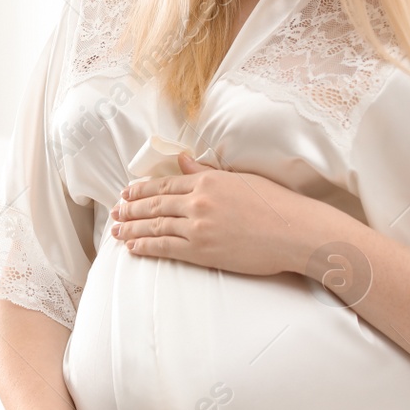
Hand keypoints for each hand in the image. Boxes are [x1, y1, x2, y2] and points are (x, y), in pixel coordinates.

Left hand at [110, 154, 333, 275]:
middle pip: (155, 204)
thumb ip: (206, 171)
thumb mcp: (240, 179)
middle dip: (131, 208)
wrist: (294, 231)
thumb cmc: (275, 204)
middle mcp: (198, 201)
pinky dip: (146, 246)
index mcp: (207, 180)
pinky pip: (165, 247)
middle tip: (115, 212)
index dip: (142, 190)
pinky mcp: (202, 250)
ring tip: (116, 230)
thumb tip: (181, 159)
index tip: (126, 193)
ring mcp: (198, 226)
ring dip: (132, 228)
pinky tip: (133, 247)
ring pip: (155, 226)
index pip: (166, 183)